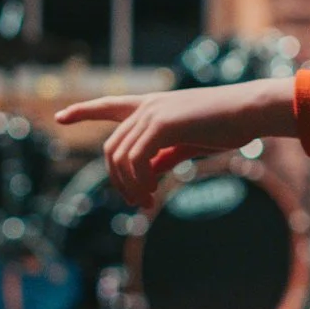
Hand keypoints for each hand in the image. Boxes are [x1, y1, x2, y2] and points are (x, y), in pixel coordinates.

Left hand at [55, 77, 300, 206]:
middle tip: (139, 203)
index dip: (83, 111)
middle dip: (118, 181)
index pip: (109, 105)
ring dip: (129, 186)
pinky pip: (136, 159)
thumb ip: (165, 155)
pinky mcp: (162, 124)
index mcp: (152, 107)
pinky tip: (152, 192)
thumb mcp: (189, 143)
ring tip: (146, 202)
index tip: (60, 117)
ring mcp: (153, 113)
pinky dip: (138, 180)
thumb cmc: (226, 126)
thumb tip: (149, 173)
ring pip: (120, 157)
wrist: (249, 111)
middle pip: (111, 149)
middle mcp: (147, 107)